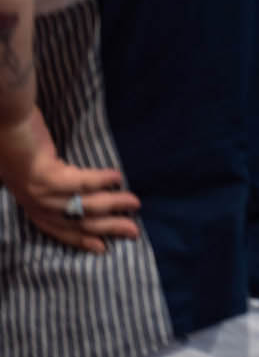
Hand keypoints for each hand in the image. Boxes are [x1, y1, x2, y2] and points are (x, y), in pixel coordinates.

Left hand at [0, 109, 139, 253]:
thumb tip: (76, 190)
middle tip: (133, 231)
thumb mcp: (30, 170)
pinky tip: (118, 176)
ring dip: (112, 204)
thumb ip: (49, 181)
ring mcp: (39, 191)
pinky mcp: (46, 175)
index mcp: (30, 203)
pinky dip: (101, 179)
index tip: (103, 248)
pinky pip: (81, 182)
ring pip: (82, 205)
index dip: (82, 240)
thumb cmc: (17, 140)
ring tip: (134, 202)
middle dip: (107, 228)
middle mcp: (33, 203)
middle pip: (76, 223)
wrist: (4, 121)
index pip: (59, 229)